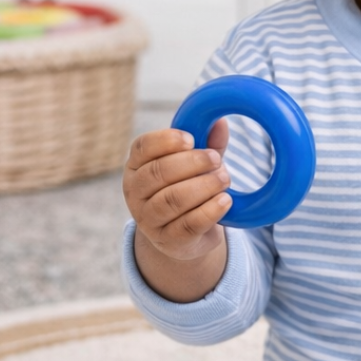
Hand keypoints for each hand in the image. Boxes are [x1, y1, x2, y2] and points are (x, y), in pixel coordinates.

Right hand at [123, 120, 230, 262]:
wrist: (183, 238)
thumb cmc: (186, 190)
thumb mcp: (195, 166)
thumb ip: (207, 144)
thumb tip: (221, 121)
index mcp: (136, 166)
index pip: (142, 148)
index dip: (166, 141)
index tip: (191, 139)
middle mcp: (136, 192)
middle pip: (158, 172)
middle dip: (192, 163)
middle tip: (216, 160)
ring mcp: (148, 219)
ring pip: (172, 200)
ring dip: (203, 187)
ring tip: (225, 179)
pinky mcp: (168, 240)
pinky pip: (188, 225)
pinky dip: (210, 211)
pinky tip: (225, 201)